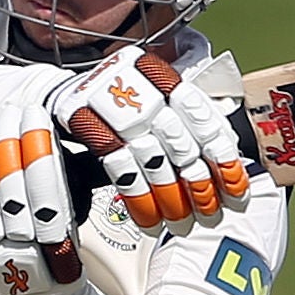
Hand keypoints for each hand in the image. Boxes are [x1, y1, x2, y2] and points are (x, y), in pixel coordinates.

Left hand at [0, 86, 81, 294]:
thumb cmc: (61, 258)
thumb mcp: (76, 226)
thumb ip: (61, 191)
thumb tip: (42, 137)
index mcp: (63, 253)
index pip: (46, 192)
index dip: (37, 149)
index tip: (34, 117)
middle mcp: (29, 263)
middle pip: (11, 194)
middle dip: (8, 145)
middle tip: (9, 113)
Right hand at [54, 48, 249, 231]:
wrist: (59, 97)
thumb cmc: (116, 109)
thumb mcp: (155, 106)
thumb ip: (188, 125)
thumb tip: (230, 159)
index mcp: (156, 73)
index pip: (199, 114)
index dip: (219, 153)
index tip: (234, 186)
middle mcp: (132, 81)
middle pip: (175, 136)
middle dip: (196, 180)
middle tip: (210, 211)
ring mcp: (104, 98)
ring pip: (149, 153)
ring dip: (169, 194)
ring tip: (182, 222)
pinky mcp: (79, 119)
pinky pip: (117, 165)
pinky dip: (138, 196)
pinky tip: (151, 219)